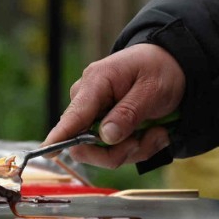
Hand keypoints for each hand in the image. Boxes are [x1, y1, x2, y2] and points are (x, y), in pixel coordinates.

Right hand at [44, 42, 184, 168]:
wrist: (170, 64)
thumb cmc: (159, 69)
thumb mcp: (152, 89)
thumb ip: (128, 113)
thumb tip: (105, 137)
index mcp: (96, 82)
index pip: (73, 115)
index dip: (60, 136)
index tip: (48, 152)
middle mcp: (88, 99)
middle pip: (86, 144)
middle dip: (120, 150)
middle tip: (148, 138)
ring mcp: (95, 115)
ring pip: (104, 153)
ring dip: (136, 149)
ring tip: (158, 131)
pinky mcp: (104, 126)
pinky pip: (115, 151)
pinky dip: (138, 147)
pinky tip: (154, 132)